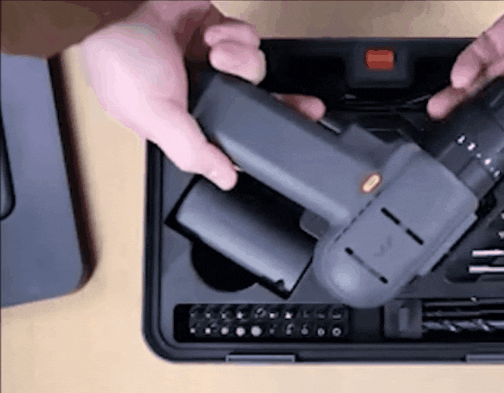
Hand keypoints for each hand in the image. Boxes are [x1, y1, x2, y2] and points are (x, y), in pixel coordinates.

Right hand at [81, 1, 324, 189]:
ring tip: (216, 53)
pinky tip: (211, 35)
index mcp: (183, 120)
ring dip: (242, 60)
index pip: (232, 137)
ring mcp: (211, 60)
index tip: (291, 136)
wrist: (117, 2)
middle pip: (256, 103)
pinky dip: (234, 36)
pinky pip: (248, 39)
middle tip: (304, 107)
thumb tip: (225, 180)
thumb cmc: (119, 55)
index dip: (260, 136)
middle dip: (280, 103)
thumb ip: (192, 150)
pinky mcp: (218, 31)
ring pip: (255, 68)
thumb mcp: (154, 115)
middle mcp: (201, 91)